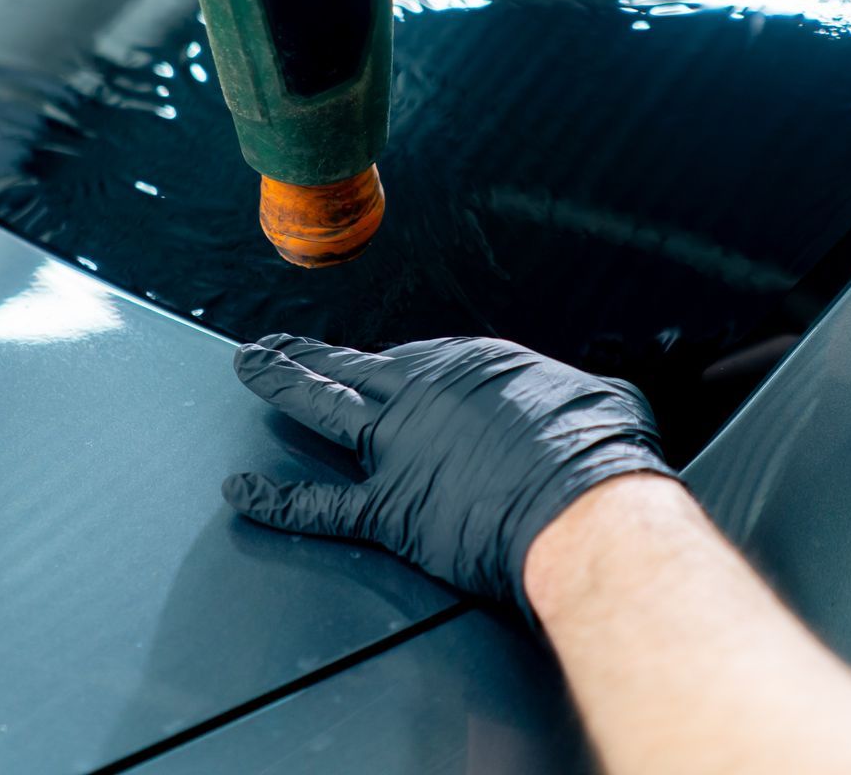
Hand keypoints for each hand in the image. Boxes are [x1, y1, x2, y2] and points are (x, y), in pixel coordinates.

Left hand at [223, 334, 675, 614]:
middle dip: (306, 354)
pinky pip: (320, 503)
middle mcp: (422, 394)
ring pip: (321, 407)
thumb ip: (581, 397)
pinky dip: (277, 500)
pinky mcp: (388, 506)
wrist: (583, 507)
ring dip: (280, 384)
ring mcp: (397, 446)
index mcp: (470, 365)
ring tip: (249, 368)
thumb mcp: (602, 398)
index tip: (373, 364)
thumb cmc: (599, 453)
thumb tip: (607, 400)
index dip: (389, 365)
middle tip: (271, 344)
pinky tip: (243, 491)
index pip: (411, 359)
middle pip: (349, 367)